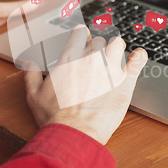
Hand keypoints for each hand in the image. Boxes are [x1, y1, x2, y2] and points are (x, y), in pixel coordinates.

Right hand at [23, 25, 147, 144]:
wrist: (74, 134)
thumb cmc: (54, 118)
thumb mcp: (34, 95)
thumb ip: (31, 75)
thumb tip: (29, 64)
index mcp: (69, 59)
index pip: (79, 33)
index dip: (81, 35)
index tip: (82, 38)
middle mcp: (90, 59)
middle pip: (99, 40)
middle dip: (97, 47)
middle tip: (96, 58)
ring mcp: (110, 69)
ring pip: (118, 44)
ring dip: (116, 48)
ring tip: (115, 55)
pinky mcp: (125, 82)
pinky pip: (137, 61)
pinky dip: (138, 56)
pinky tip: (137, 56)